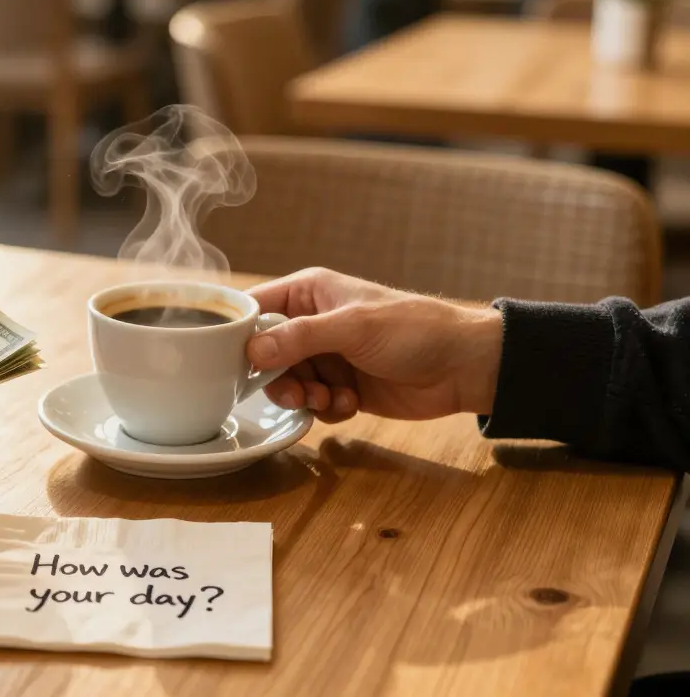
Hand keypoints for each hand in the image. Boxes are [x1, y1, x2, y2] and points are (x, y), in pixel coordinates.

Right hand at [245, 268, 503, 422]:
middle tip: (297, 393)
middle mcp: (311, 323)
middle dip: (279, 378)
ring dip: (305, 397)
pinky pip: (314, 403)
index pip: (255, 308)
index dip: (241, 335)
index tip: (236, 362)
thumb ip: (299, 337)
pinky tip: (351, 403)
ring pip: (288, 383)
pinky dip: (328, 408)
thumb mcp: (353, 328)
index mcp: (309, 293)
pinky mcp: (341, 386)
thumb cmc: (413, 330)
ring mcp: (326, 357)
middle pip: (266, 355)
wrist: (464, 367)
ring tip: (331, 398)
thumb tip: (251, 351)